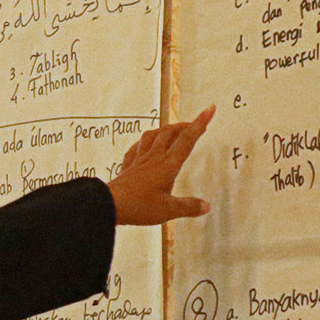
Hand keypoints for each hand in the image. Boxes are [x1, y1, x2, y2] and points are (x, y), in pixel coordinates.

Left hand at [107, 106, 213, 224]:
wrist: (109, 204)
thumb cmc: (139, 206)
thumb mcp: (169, 210)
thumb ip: (188, 206)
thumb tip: (205, 206)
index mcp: (168, 164)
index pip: (187, 139)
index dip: (200, 123)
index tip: (209, 109)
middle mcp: (154, 157)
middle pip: (170, 132)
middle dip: (184, 125)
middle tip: (193, 124)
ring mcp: (139, 160)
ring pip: (152, 136)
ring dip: (164, 129)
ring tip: (170, 129)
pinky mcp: (127, 167)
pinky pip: (135, 149)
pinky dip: (142, 143)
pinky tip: (142, 144)